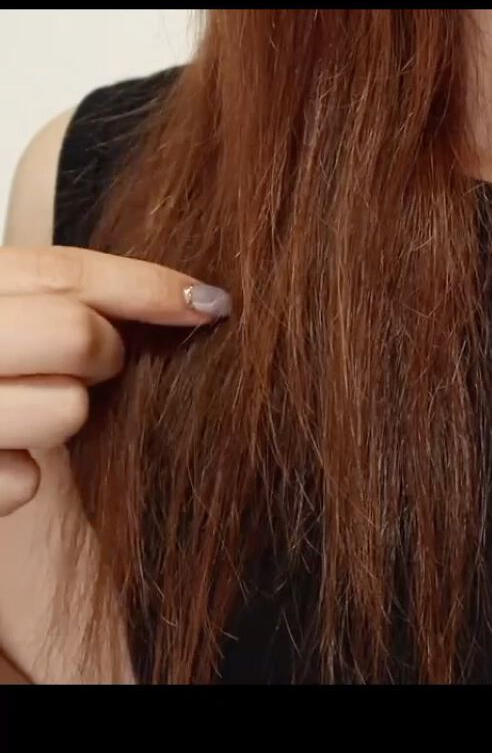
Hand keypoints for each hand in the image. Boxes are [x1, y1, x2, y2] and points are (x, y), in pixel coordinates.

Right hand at [0, 247, 230, 516]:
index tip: (211, 301)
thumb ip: (41, 302)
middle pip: (78, 335)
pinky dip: (17, 480)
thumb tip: (179, 303)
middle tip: (92, 363)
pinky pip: (22, 481)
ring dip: (61, 417)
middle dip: (105, 352)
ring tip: (19, 415)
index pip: (62, 271)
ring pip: (66, 410)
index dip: (147, 283)